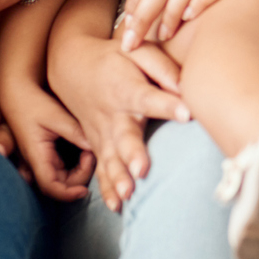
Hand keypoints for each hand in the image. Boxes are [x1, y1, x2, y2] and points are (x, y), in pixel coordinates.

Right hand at [0, 74, 93, 198]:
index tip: (85, 190)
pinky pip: (62, 168)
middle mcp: (37, 161)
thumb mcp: (56, 116)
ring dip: (80, 170)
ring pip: (63, 177)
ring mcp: (40, 158)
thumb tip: (96, 148)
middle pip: (60, 185)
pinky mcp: (45, 153)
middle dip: (81, 177)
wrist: (17, 91)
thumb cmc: (33, 102)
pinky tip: (85, 149)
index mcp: (36, 155)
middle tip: (93, 156)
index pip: (50, 186)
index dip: (68, 194)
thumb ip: (76, 132)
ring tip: (90, 151)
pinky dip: (77, 164)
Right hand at [49, 24, 190, 211]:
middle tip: (143, 170)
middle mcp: (114, 115)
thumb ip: (163, 67)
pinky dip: (106, 189)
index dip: (167, 105)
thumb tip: (187, 87)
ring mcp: (102, 134)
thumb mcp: (138, 51)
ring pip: (110, 159)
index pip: (148, 97)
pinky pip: (100, 170)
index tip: (188, 113)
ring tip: (128, 195)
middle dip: (132, 154)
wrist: (71, 66)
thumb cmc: (115, 59)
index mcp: (127, 88)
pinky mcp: (98, 147)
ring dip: (118, 178)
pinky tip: (116, 207)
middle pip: (124, 136)